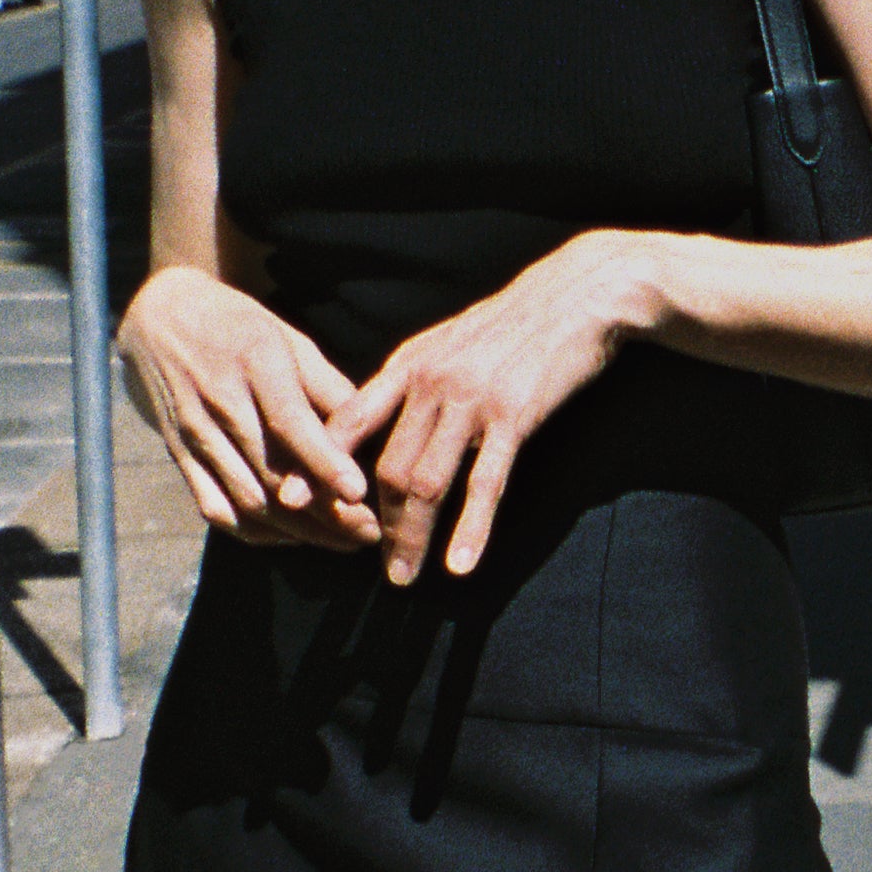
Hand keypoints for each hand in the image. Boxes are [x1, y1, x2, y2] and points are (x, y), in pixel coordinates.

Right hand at [115, 264, 374, 548]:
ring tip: (343, 541)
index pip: (288, 419)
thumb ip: (327, 386)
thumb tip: (369, 433)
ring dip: (298, 531)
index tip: (358, 492)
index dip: (323, 460)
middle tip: (369, 532)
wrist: (157, 315)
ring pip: (246, 499)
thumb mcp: (288, 338)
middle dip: (325, 512)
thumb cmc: (239, 327)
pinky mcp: (178, 455)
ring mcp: (193, 432)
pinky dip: (256, 532)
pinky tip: (292, 536)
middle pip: (271, 472)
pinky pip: (215, 508)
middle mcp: (219, 399)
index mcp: (254, 360)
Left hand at [343, 231, 660, 585]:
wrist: (577, 295)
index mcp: (407, 364)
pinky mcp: (513, 416)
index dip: (319, 466)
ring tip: (403, 576)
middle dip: (373, 523)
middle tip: (371, 563)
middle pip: (385, 466)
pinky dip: (470, 529)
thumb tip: (378, 417)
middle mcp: (429, 382)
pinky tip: (459, 565)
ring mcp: (470, 400)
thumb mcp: (448, 341)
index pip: (347, 422)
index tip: (294, 503)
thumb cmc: (514, 322)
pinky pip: (485, 483)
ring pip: (425, 482)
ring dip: (411, 536)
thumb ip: (412, 380)